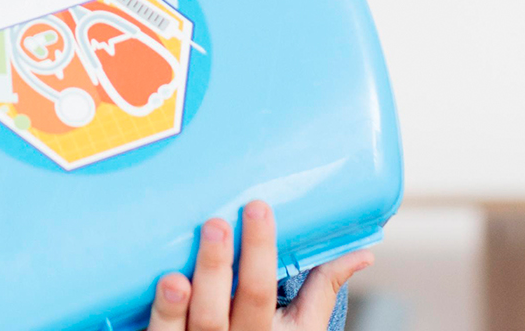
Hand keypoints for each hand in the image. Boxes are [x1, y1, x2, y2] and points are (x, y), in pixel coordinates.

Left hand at [147, 201, 371, 330]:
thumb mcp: (300, 326)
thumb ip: (323, 287)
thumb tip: (364, 254)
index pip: (260, 292)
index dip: (259, 252)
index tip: (257, 206)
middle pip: (219, 311)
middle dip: (217, 269)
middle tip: (216, 224)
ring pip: (187, 328)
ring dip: (178, 303)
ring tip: (175, 275)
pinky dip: (160, 317)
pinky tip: (161, 291)